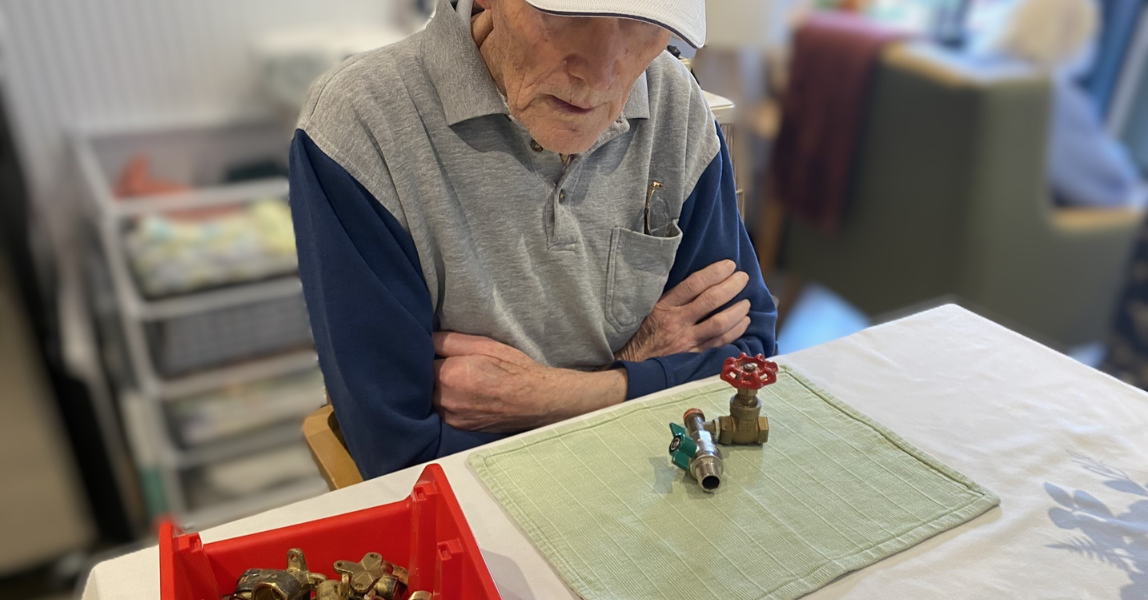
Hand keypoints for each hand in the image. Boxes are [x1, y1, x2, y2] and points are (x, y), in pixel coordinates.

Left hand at [433, 332, 625, 432]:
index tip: (431, 350)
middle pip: (422, 382)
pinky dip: (445, 401)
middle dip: (428, 372)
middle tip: (442, 362)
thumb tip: (425, 339)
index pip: (419, 361)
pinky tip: (460, 394)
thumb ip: (448, 341)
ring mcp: (451, 417)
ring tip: (453, 379)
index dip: (424, 354)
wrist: (538, 401)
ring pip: (429, 398)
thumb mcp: (483, 344)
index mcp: (449, 375)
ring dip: (434, 389)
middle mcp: (445, 400)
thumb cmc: (514, 369)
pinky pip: (441, 411)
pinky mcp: (459, 428)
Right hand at [614, 260, 751, 362]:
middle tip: (743, 278)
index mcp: (664, 307)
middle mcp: (677, 323)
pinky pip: (720, 343)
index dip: (714, 272)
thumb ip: (671, 298)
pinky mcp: (694, 357)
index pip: (693, 284)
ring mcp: (687, 341)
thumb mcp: (649, 311)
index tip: (729, 265)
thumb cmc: (642, 335)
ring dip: (737, 310)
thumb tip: (698, 281)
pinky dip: (736, 331)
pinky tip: (744, 322)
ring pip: (719, 323)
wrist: (632, 366)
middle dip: (731, 286)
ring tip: (746, 302)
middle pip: (710, 301)